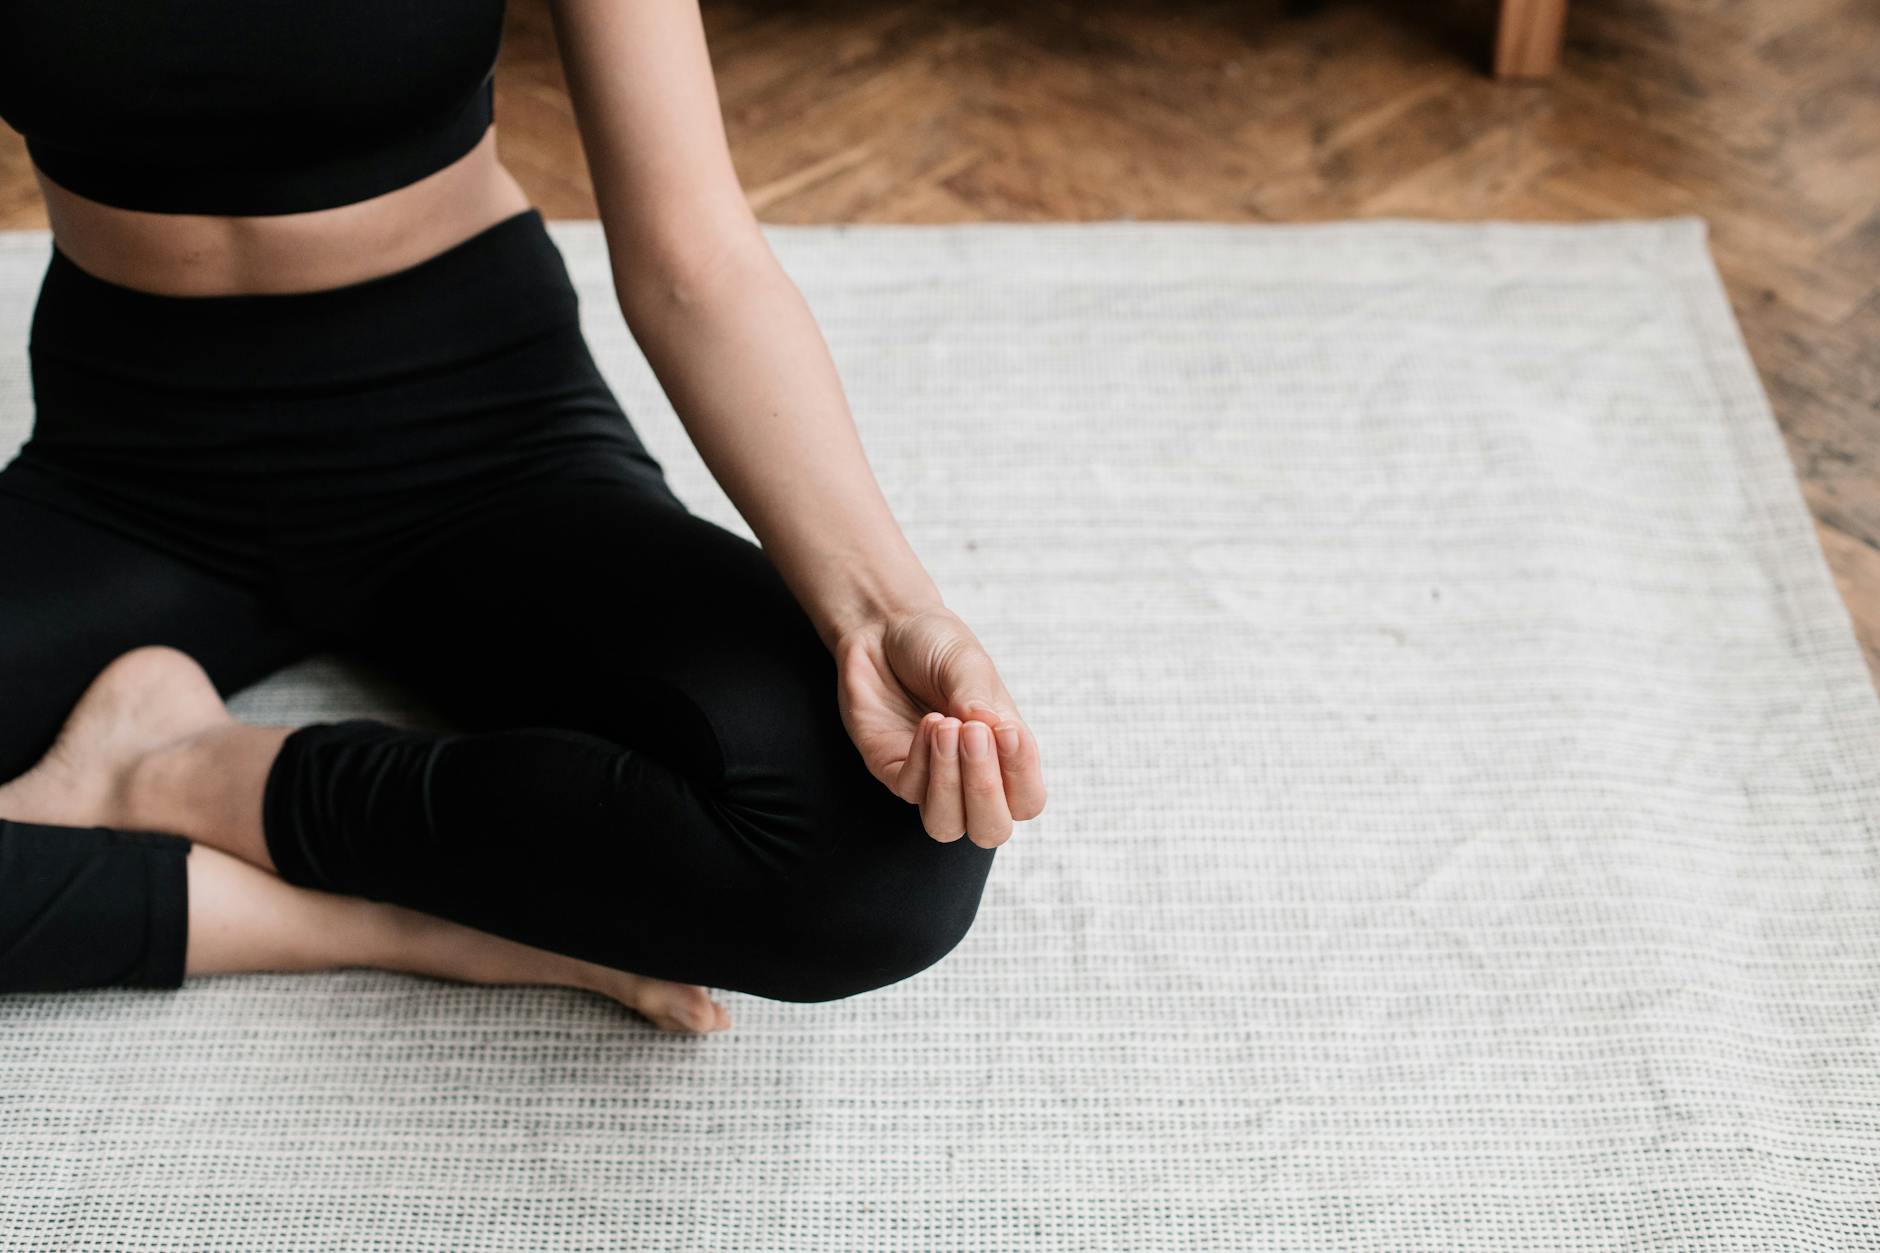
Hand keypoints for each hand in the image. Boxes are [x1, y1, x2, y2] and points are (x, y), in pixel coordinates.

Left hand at [833, 606, 1045, 847]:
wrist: (881, 625)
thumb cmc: (933, 644)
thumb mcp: (966, 661)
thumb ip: (979, 697)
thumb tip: (993, 729)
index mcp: (1002, 751)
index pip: (1027, 799)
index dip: (1023, 777)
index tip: (1008, 732)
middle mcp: (969, 773)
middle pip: (990, 829)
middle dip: (986, 792)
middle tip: (975, 736)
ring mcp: (929, 777)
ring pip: (946, 824)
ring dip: (951, 783)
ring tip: (946, 727)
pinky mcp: (891, 769)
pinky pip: (910, 789)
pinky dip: (921, 759)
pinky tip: (927, 722)